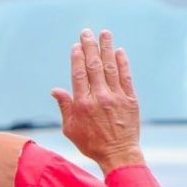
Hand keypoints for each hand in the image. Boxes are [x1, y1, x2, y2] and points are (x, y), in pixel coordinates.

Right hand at [51, 29, 144, 173]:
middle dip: (90, 47)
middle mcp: (99, 97)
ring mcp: (116, 97)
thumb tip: (55, 90)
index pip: (79, 74)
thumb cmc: (92, 144)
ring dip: (107, 48)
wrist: (119, 154)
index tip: (76, 45)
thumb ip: (65, 107)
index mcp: (83, 104)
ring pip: (110, 67)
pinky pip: (126, 77)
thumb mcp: (71, 129)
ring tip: (104, 33)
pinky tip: (119, 51)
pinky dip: (122, 63)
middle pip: (94, 66)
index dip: (77, 58)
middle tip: (87, 32)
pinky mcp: (130, 100)